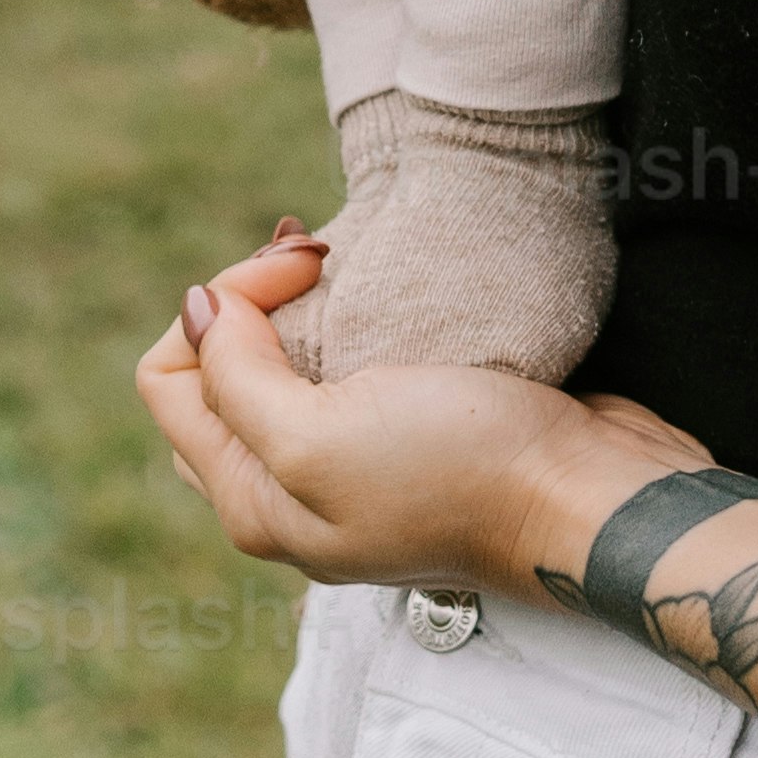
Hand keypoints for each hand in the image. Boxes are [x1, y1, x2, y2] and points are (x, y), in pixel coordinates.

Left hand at [140, 258, 757, 736]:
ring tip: (349, 263)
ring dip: (300, 307)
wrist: (589, 497)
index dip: (217, 306)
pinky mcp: (411, 438)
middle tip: (316, 256)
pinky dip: (350, 323)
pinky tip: (389, 296)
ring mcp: (353, 468)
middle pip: (217, 373)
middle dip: (249, 300)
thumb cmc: (459, 468)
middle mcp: (291, 492)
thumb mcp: (316, 435)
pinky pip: (344, 368)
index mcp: (253, 501)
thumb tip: (198, 310)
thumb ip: (235, 378)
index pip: (167, 379)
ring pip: (280, 366)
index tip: (298, 272)